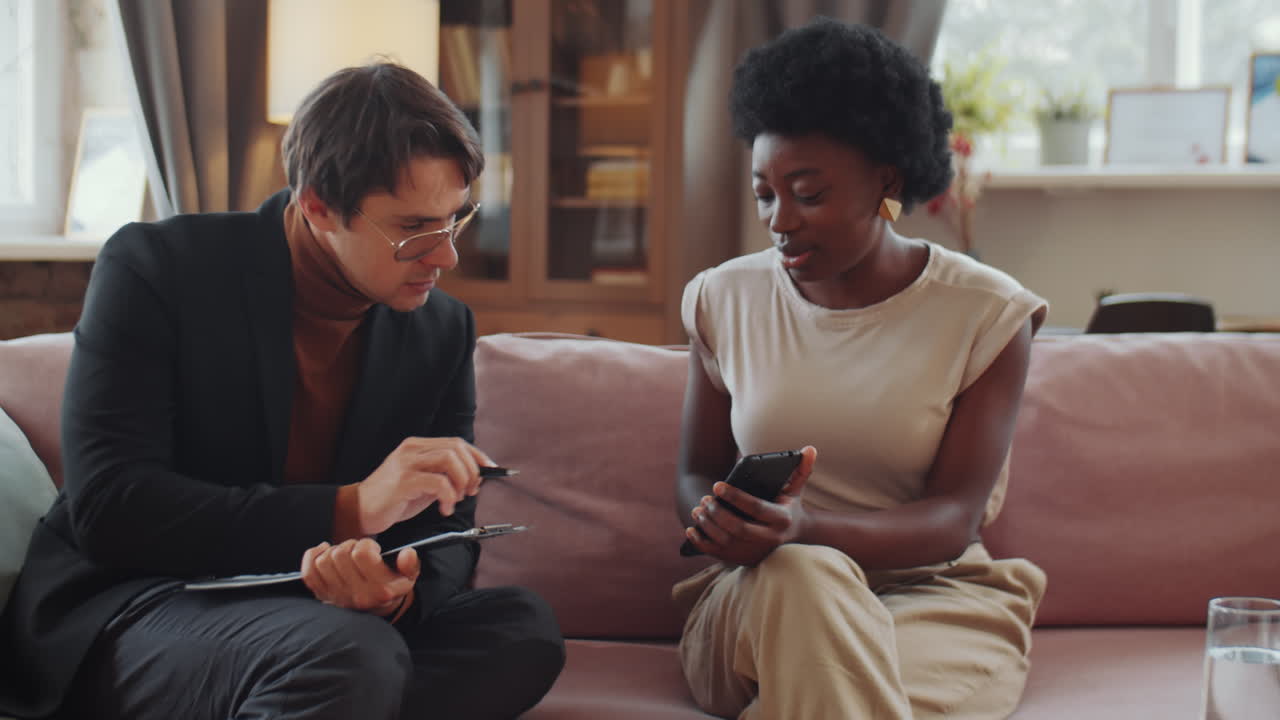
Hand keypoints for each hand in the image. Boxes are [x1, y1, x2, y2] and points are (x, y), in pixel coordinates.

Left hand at [301, 537, 418, 617]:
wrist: (377, 611)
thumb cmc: (392, 587)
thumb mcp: (408, 577)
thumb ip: (410, 564)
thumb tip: (407, 553)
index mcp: (379, 589)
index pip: (361, 553)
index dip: (366, 544)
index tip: (373, 549)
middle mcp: (356, 595)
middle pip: (340, 554)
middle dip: (349, 545)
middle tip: (358, 550)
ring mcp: (336, 598)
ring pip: (324, 561)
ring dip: (333, 551)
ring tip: (345, 554)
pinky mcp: (322, 597)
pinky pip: (309, 573)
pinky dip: (313, 557)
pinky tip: (325, 551)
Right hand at [350, 437, 494, 535]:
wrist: (359, 510)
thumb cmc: (393, 498)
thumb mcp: (423, 483)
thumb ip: (445, 477)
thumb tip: (476, 478)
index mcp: (418, 446)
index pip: (456, 443)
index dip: (477, 456)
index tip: (490, 471)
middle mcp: (412, 449)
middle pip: (456, 448)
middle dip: (472, 471)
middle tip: (471, 491)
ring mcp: (406, 463)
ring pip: (449, 460)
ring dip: (462, 481)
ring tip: (456, 499)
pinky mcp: (403, 481)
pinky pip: (438, 482)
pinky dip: (449, 496)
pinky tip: (444, 508)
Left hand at [684, 446, 816, 565]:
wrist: (793, 537)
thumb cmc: (789, 506)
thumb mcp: (796, 489)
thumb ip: (802, 469)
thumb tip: (809, 449)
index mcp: (782, 519)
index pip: (756, 508)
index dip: (735, 496)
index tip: (717, 485)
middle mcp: (770, 539)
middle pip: (739, 528)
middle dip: (718, 513)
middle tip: (705, 499)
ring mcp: (756, 551)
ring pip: (726, 541)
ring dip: (708, 526)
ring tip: (697, 509)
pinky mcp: (743, 559)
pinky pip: (718, 553)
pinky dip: (702, 542)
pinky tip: (691, 529)